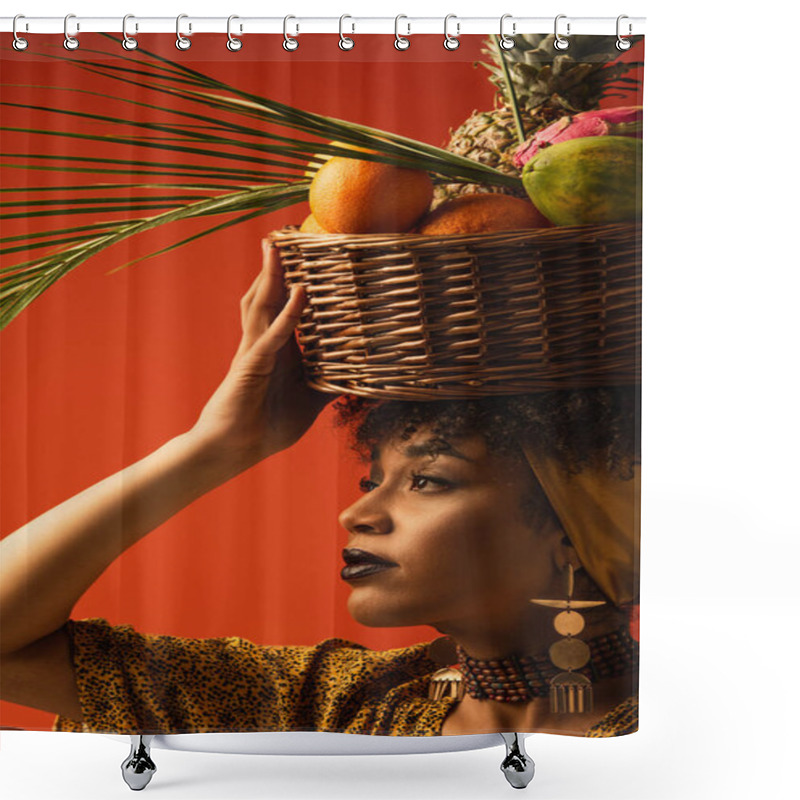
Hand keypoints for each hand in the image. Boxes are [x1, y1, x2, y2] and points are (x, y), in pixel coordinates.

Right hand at [188, 240, 334, 471]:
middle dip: (277, 263)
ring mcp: (255, 350)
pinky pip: (273, 334)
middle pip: (269, 294)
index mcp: (278, 348)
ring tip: (281, 244)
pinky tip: (301, 292)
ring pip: (263, 303)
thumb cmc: (267, 427)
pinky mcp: (252, 364)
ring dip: (274, 273)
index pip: (285, 305)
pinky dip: (289, 313)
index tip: (306, 254)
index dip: (292, 279)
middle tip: (287, 232)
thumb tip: (356, 379)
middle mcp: (264, 342)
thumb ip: (328, 386)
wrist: (233, 450)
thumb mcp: (308, 403)